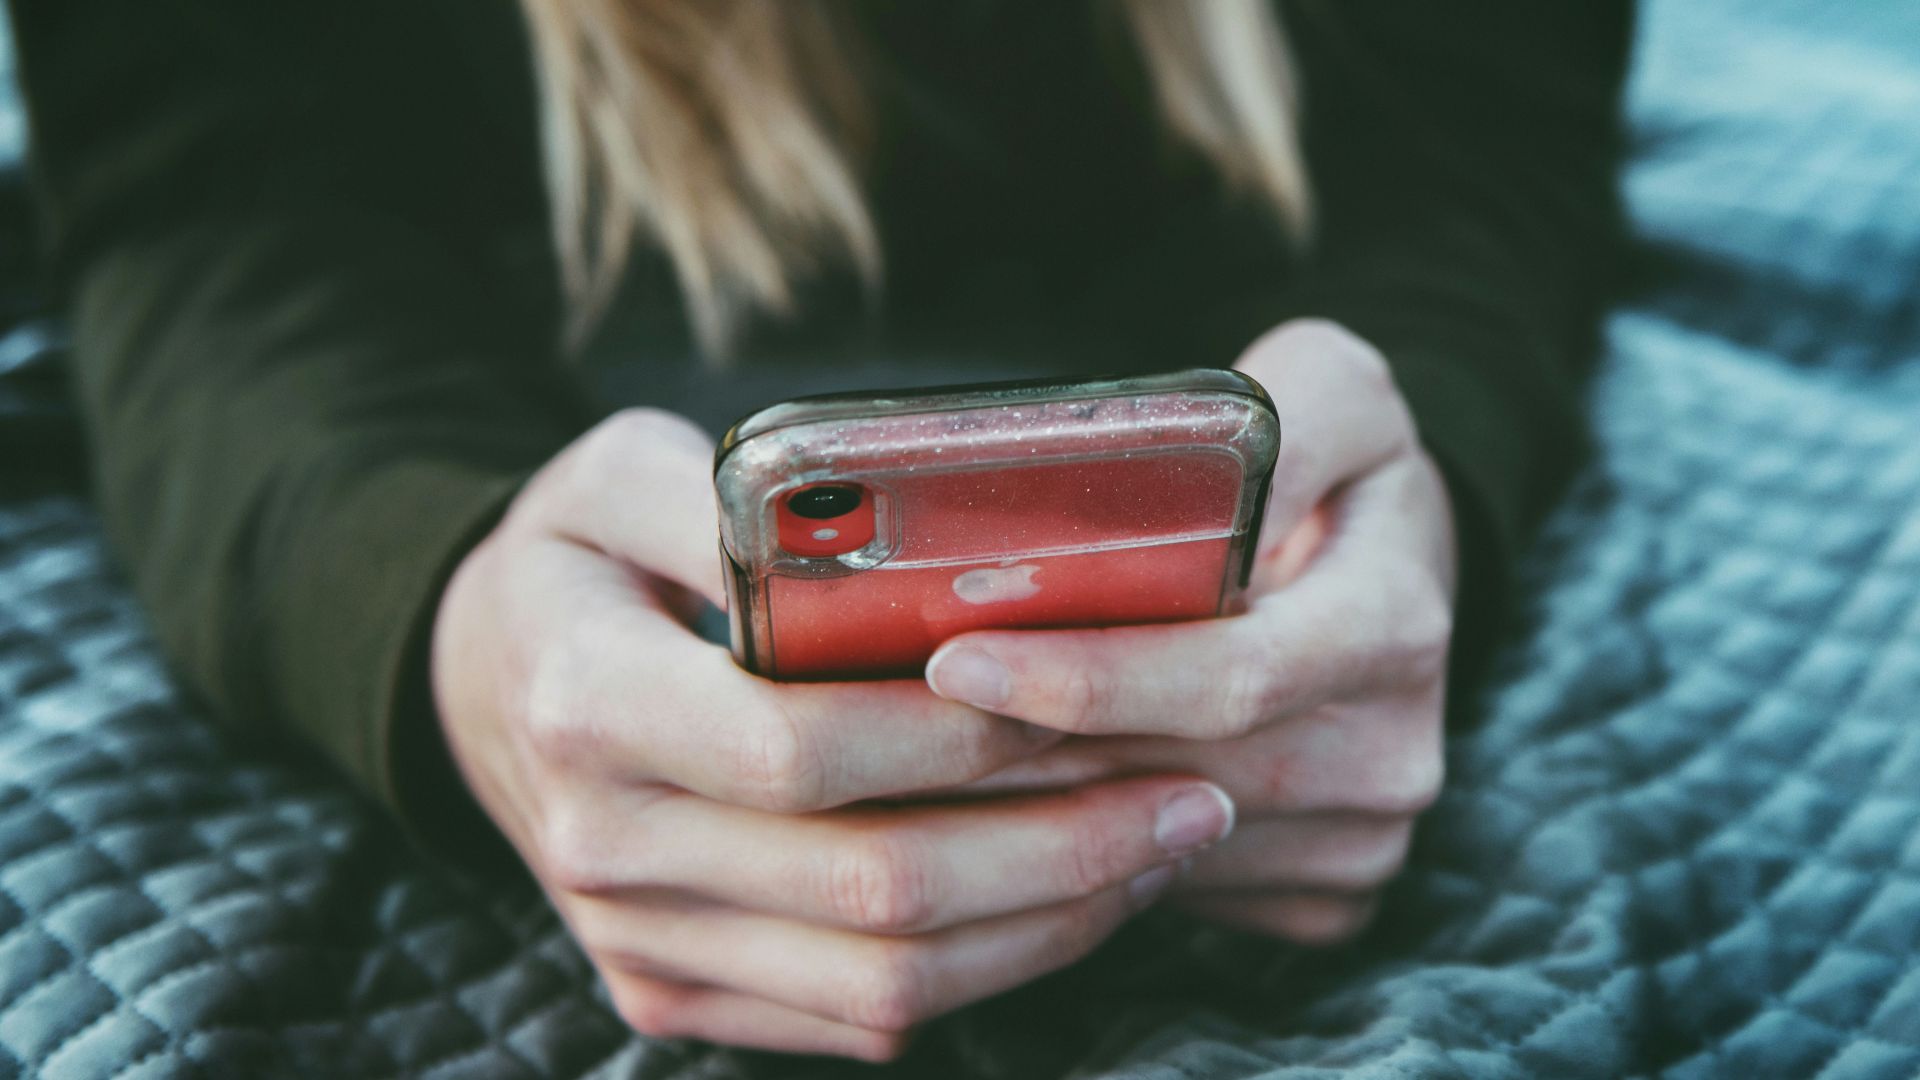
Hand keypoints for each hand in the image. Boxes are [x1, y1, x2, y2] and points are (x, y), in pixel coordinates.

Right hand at [430, 409, 1236, 1060]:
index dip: (966, 737)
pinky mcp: (672, 990)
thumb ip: (732, 490)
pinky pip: (856, 1020)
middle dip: (1057, 846)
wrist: (481, 685)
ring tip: (1159, 847)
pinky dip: (986, 971)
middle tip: (1191, 793)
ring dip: (1046, 923)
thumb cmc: (573, 562)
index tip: (1099, 698)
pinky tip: (1066, 897)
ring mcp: (637, 940)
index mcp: (587, 702)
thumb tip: (886, 531)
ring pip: (882, 982)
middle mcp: (605, 844)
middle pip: (870, 886)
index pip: (803, 748)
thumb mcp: (610, 472)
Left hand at [923, 319, 1455, 943]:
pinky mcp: (1322, 893)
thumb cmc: (1340, 471)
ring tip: (914, 755)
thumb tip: (1198, 488)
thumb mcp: (1332, 389)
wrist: (1399, 570)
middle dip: (1021, 755)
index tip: (959, 658)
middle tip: (887, 721)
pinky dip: (1082, 855)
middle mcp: (1391, 751)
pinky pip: (1174, 889)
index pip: (1231, 676)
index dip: (1090, 679)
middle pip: (1173, 775)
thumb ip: (1274, 418)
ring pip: (1157, 846)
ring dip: (1029, 811)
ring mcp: (1360, 836)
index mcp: (1393, 622)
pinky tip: (1002, 800)